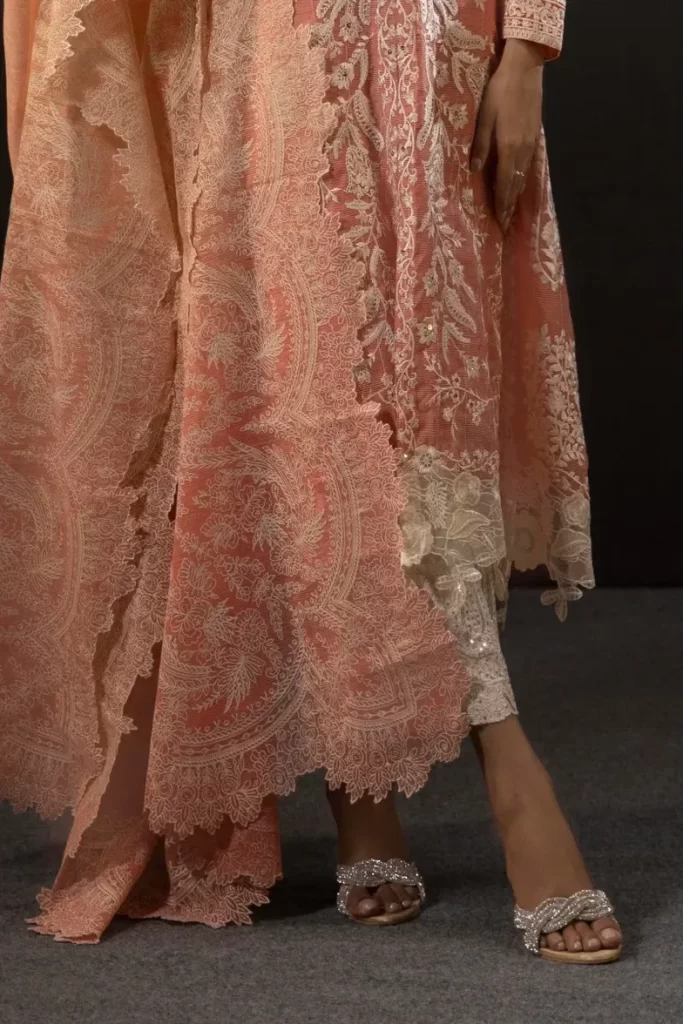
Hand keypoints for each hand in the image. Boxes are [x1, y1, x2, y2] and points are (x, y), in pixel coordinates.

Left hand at [470, 40, 543, 230]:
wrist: (525, 68)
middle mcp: (522, 148)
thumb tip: (474, 170)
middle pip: (515, 183)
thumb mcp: (484, 116)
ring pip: (523, 175)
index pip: (505, 181)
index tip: (499, 219)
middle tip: (504, 224)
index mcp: (508, 145)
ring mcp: (530, 142)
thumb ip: (480, 144)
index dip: (501, 202)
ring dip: (516, 194)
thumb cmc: (500, 89)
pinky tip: (519, 184)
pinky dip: (523, 178)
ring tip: (511, 211)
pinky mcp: (534, 135)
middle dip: (509, 204)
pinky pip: (528, 164)